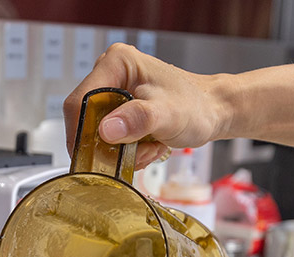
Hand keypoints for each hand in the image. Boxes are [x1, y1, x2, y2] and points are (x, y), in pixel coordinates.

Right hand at [63, 43, 232, 168]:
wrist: (212, 112)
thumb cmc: (196, 106)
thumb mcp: (168, 114)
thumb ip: (138, 120)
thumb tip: (106, 130)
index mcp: (117, 63)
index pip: (81, 100)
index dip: (81, 132)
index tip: (92, 157)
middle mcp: (111, 74)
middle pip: (86, 119)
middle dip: (108, 145)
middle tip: (133, 154)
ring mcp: (114, 92)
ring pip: (97, 133)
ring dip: (120, 151)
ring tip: (147, 148)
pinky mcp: (119, 109)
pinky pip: (108, 138)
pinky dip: (125, 151)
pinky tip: (147, 146)